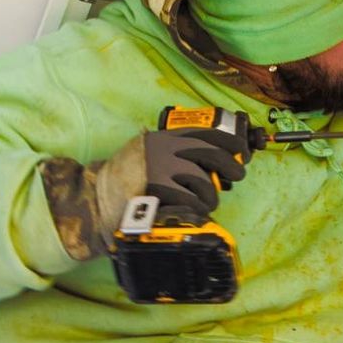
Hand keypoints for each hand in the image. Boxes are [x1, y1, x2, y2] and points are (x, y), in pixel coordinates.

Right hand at [44, 125, 251, 262]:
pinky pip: (190, 198)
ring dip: (210, 195)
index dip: (231, 141)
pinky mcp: (157, 187)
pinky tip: (193, 210)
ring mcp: (160, 166)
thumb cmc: (131, 181)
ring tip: (205, 202)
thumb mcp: (154, 156)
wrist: (99, 198)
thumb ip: (179, 154)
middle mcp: (164, 148)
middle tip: (236, 175)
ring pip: (202, 179)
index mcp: (165, 138)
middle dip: (231, 166)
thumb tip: (220, 161)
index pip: (206, 131)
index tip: (243, 151)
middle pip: (211, 152)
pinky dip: (197, 207)